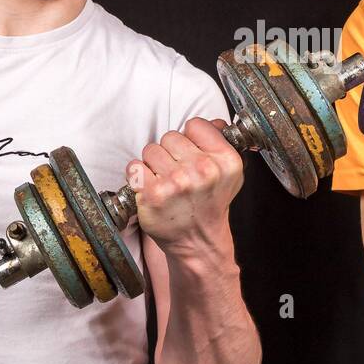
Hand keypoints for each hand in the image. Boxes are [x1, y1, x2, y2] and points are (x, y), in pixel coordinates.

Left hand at [127, 118, 243, 251]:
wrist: (197, 241)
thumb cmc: (209, 205)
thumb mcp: (229, 175)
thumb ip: (221, 144)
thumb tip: (215, 122)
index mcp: (224, 161)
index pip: (195, 125)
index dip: (190, 138)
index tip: (190, 153)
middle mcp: (203, 170)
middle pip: (170, 136)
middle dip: (170, 152)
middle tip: (178, 173)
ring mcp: (177, 182)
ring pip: (150, 150)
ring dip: (153, 165)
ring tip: (166, 182)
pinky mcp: (153, 194)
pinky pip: (135, 167)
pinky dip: (138, 176)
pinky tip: (151, 188)